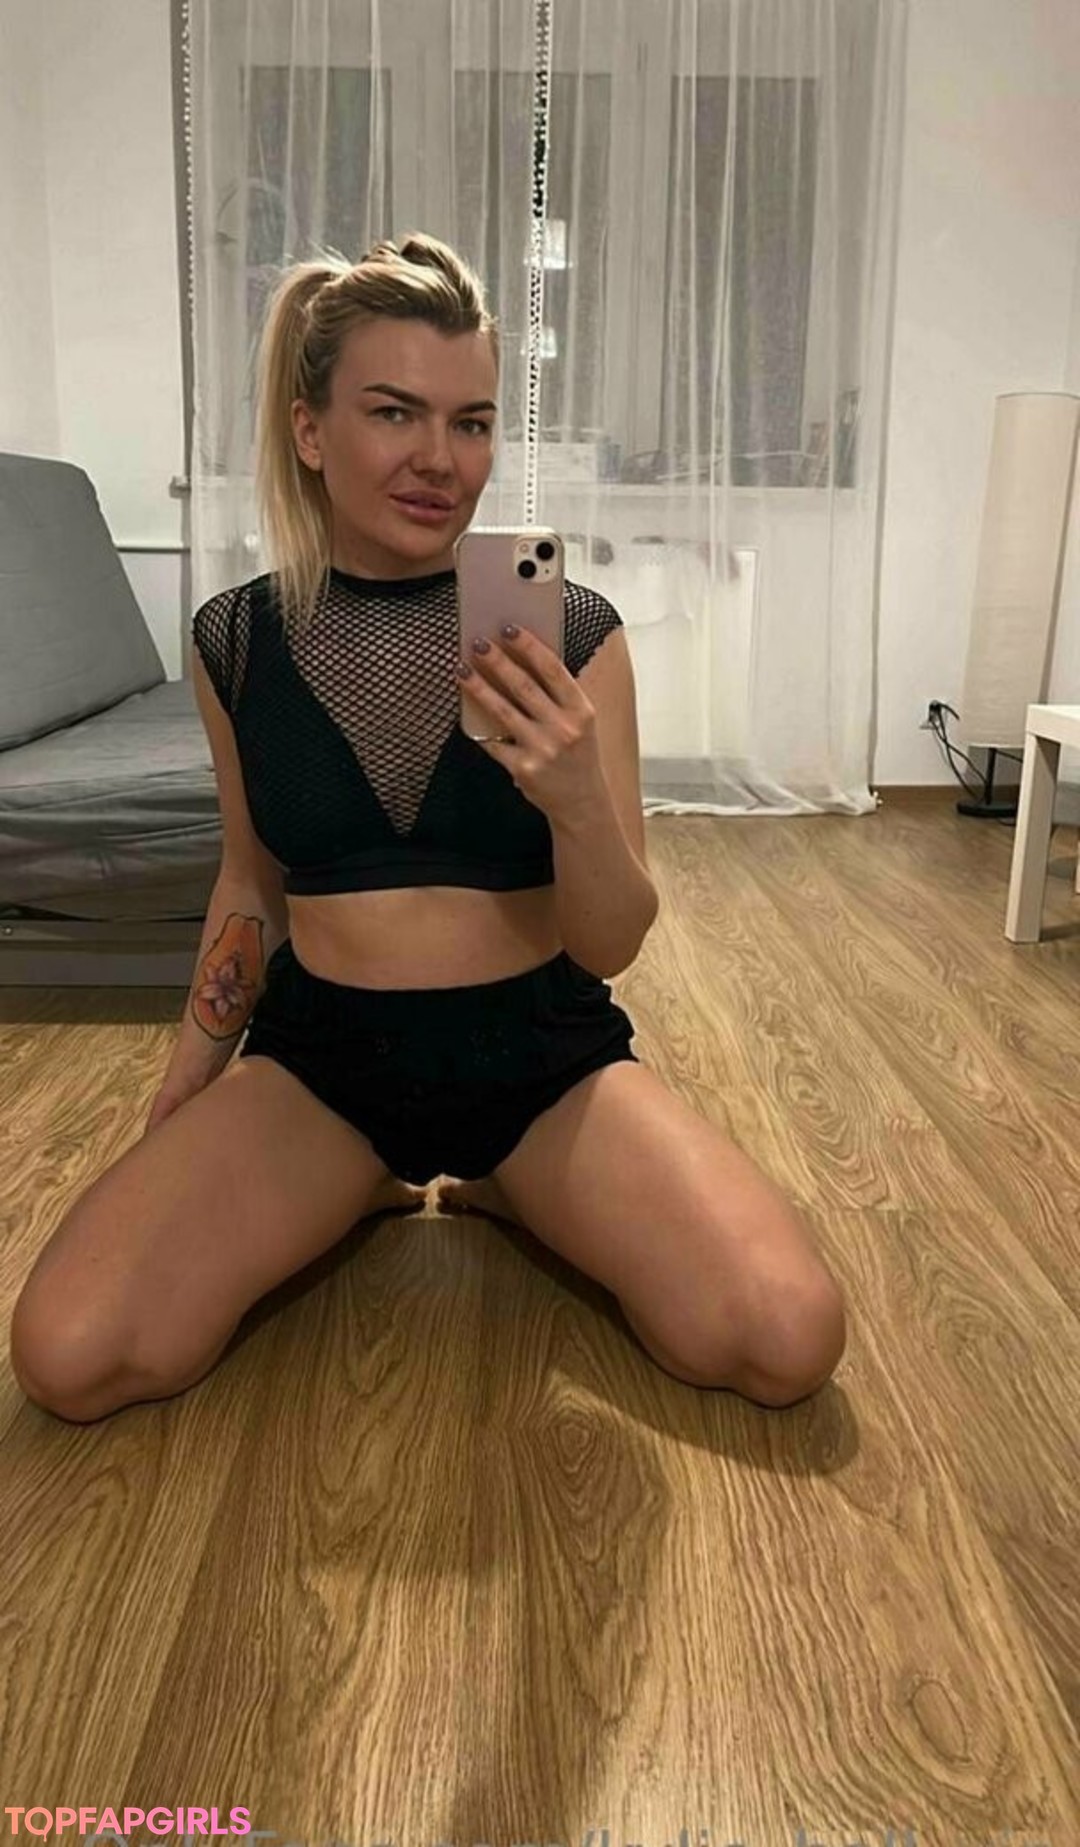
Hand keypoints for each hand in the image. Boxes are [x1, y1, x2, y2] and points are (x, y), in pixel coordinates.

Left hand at [458, 626, 606, 825]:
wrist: (583, 803)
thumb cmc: (578, 756)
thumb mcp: (581, 722)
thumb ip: (558, 695)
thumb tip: (520, 659)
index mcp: (581, 710)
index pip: (552, 669)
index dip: (529, 646)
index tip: (508, 628)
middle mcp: (563, 728)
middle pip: (523, 686)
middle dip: (497, 661)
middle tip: (478, 643)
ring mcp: (542, 749)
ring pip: (502, 710)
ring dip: (479, 687)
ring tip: (462, 669)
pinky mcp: (523, 768)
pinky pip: (493, 741)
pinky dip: (478, 727)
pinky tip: (465, 710)